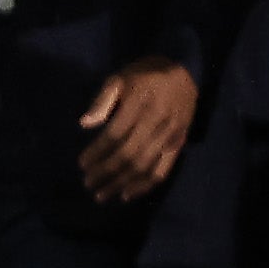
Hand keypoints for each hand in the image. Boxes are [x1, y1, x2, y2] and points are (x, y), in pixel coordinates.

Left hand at [75, 62, 199, 206]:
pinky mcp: (179, 144)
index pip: (115, 135)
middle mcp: (157, 122)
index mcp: (140, 104)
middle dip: (106, 172)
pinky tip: (128, 194)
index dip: (97, 152)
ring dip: (121, 183)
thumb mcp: (120, 78)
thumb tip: (85, 124)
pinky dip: (145, 185)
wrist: (186, 72)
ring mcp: (170, 136)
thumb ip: (103, 100)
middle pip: (128, 155)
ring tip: (102, 195)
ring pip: (144, 166)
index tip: (82, 164)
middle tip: (88, 183)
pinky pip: (163, 170)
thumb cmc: (146, 74)